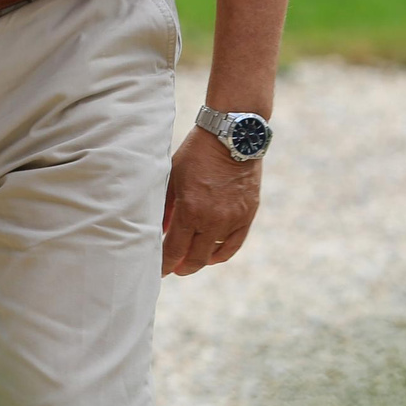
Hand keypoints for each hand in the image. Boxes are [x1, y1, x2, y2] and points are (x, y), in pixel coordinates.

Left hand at [162, 126, 260, 276]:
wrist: (232, 136)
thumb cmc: (197, 153)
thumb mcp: (173, 177)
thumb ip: (166, 208)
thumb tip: (160, 231)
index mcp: (190, 210)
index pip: (173, 251)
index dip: (163, 264)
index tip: (157, 270)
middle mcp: (213, 220)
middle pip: (194, 260)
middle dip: (180, 268)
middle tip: (173, 268)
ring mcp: (233, 219)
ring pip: (213, 255)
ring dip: (199, 258)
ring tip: (189, 258)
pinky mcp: (248, 215)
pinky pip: (233, 245)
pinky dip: (221, 254)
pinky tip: (211, 255)